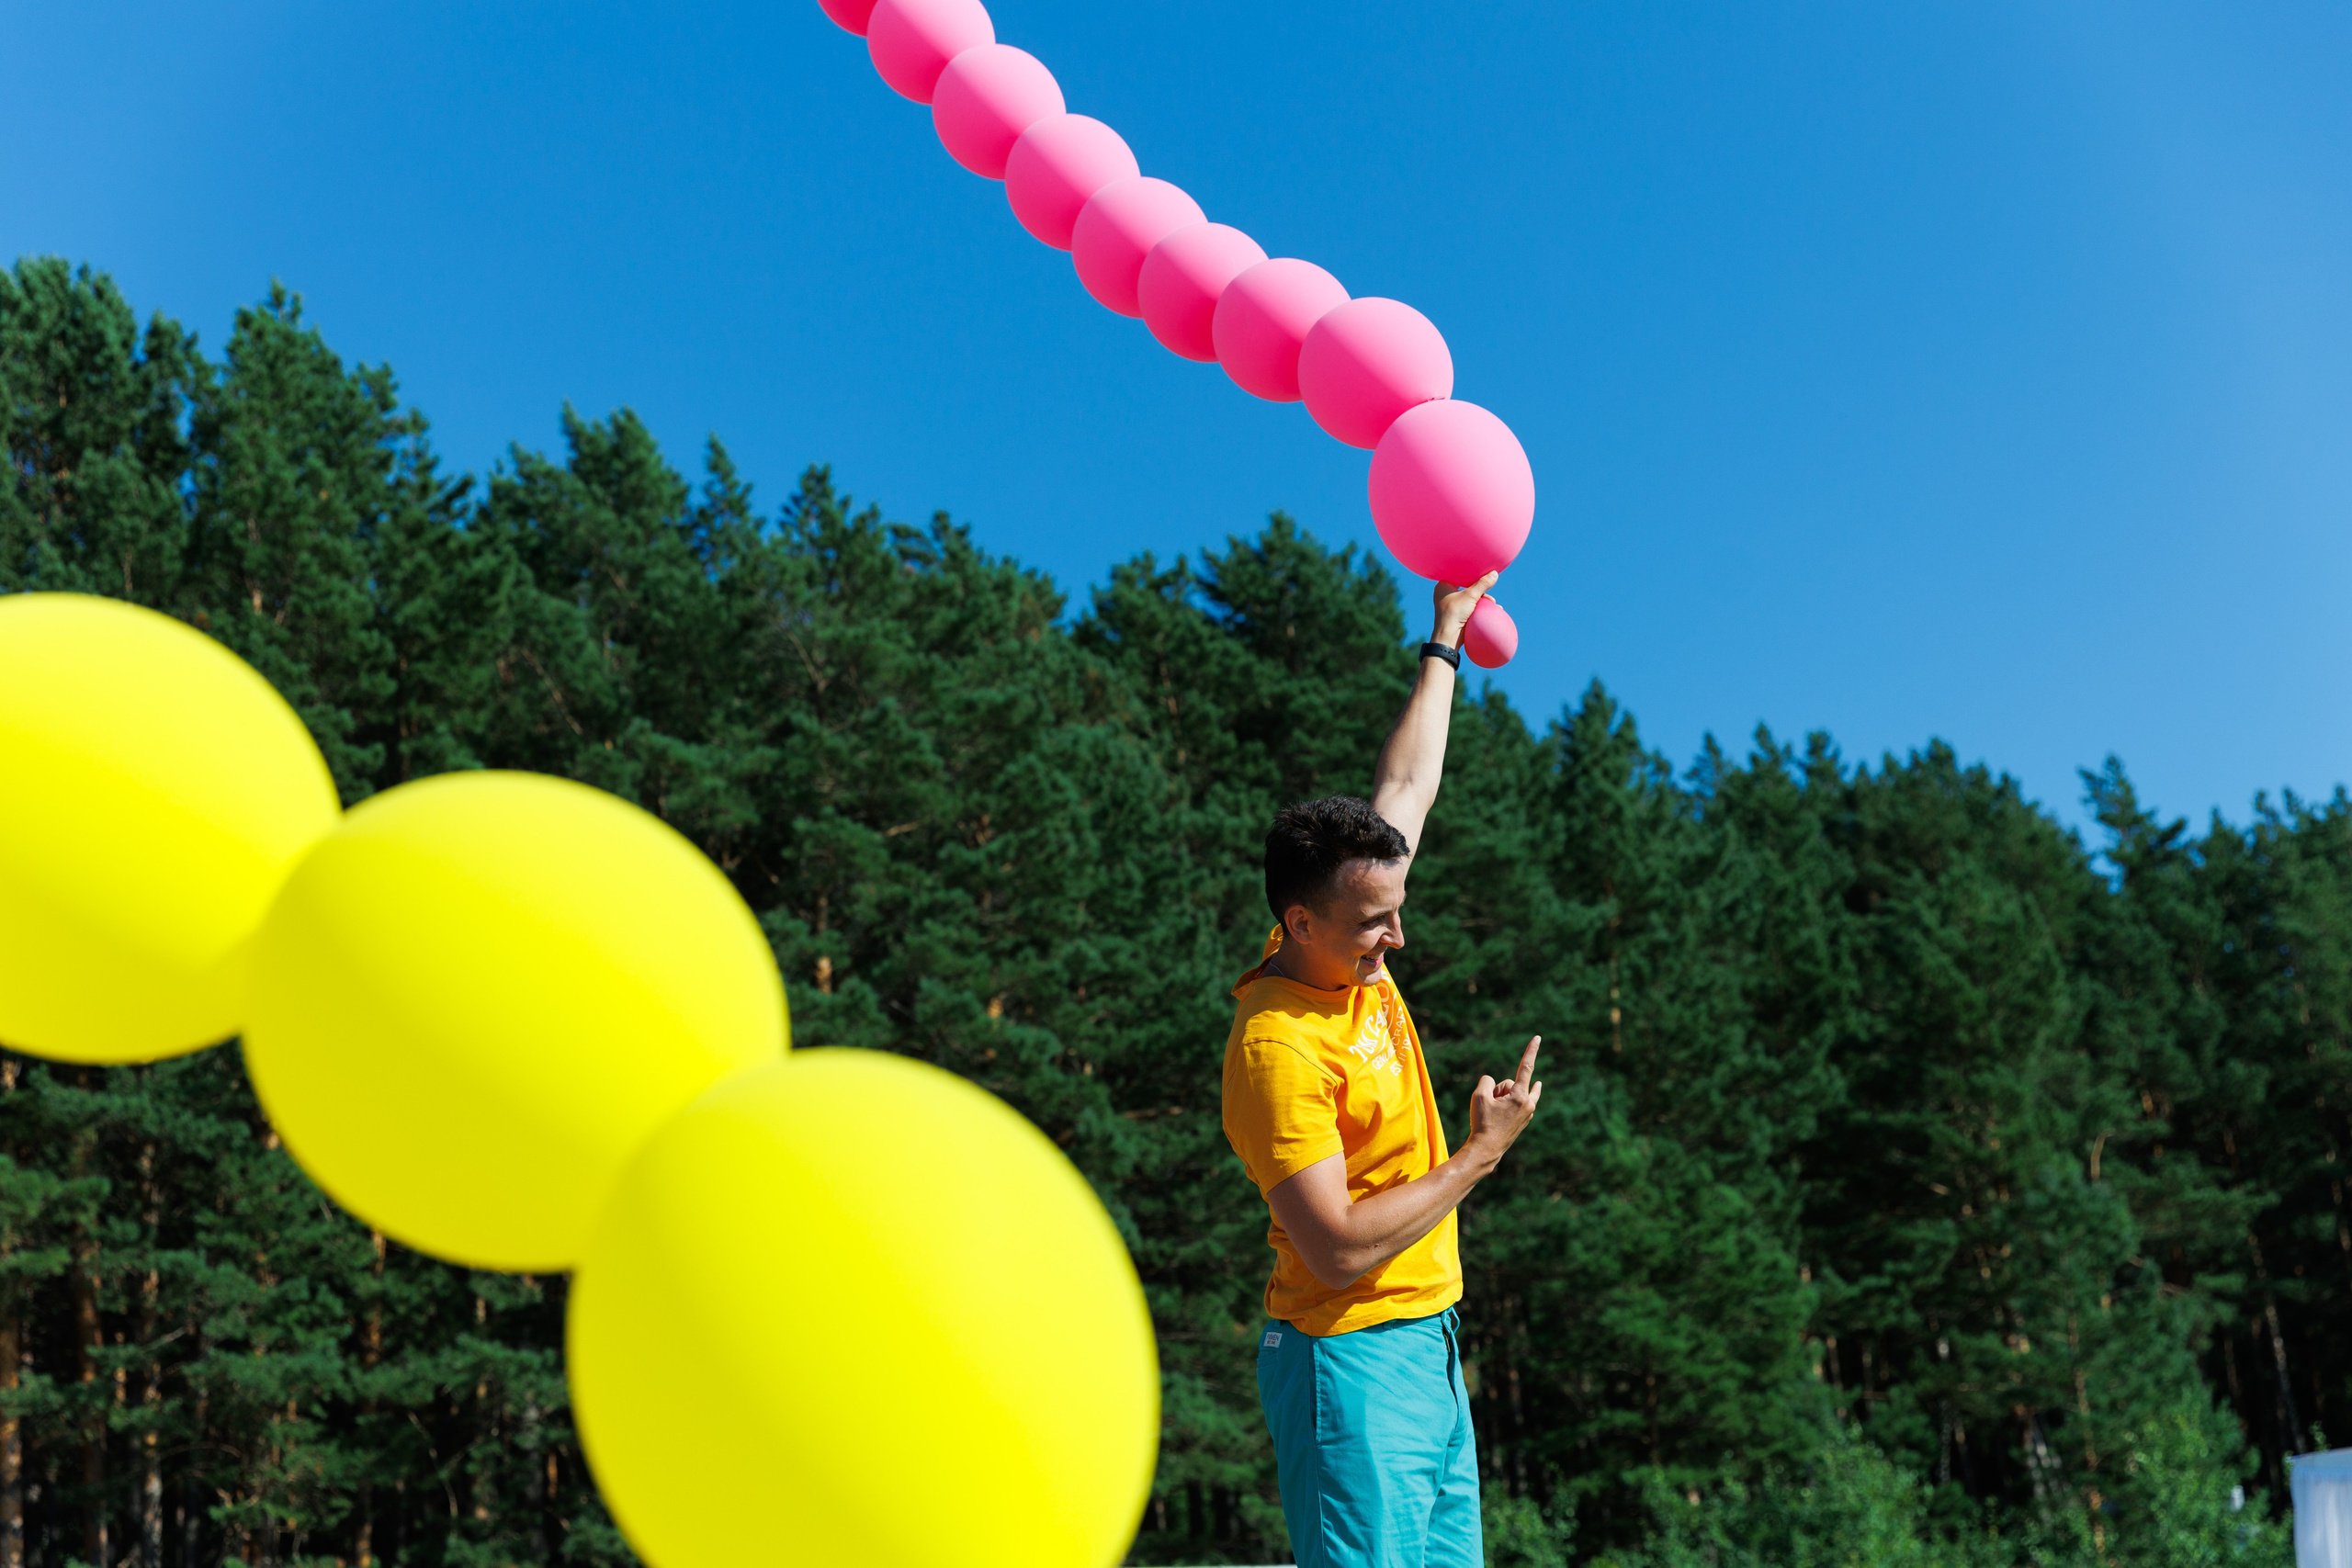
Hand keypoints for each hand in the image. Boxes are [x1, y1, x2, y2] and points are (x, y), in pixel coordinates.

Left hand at [1431, 572, 1499, 647]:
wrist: (1449, 637)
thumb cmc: (1455, 613)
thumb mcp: (1470, 596)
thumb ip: (1483, 584)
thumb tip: (1494, 573)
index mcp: (1443, 585)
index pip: (1460, 576)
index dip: (1473, 576)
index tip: (1484, 576)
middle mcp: (1445, 594)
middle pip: (1468, 587)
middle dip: (1481, 592)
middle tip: (1489, 597)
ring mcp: (1451, 605)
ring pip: (1470, 598)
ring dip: (1482, 601)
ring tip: (1492, 604)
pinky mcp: (1457, 614)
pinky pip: (1470, 607)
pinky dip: (1479, 608)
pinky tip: (1491, 609)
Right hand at [1465, 1035, 1542, 1166]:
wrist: (1487, 1150)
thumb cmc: (1483, 1122)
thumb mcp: (1479, 1096)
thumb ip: (1487, 1081)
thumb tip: (1494, 1084)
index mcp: (1520, 1097)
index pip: (1526, 1067)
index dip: (1530, 1051)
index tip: (1538, 1037)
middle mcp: (1528, 1104)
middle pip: (1509, 1083)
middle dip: (1498, 1090)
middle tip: (1490, 1107)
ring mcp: (1528, 1113)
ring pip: (1510, 1094)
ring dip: (1501, 1099)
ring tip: (1493, 1115)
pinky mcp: (1524, 1120)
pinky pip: (1512, 1103)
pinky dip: (1504, 1104)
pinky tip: (1502, 1113)